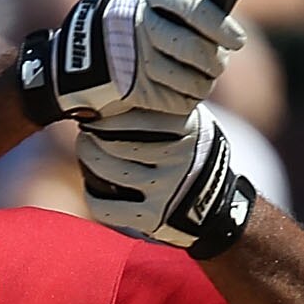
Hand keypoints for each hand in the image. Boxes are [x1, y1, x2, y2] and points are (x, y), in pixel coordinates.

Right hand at [17, 0, 242, 126]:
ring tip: (201, 81)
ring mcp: (135, 59)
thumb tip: (223, 29)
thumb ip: (173, 12)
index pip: (195, 9)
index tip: (238, 41)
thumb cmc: (113, 31)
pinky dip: (185, 101)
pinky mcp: (134, 90)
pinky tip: (182, 95)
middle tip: (216, 64)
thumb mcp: (135, 4)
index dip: (221, 27)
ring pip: (191, 78)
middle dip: (213, 61)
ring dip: (202, 84)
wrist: (64, 65)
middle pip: (197, 49)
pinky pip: (177, 101)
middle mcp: (139, 26)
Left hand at [76, 103, 257, 257]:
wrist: (218, 206)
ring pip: (108, 169)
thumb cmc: (195, 156)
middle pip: (115, 142)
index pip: (133, 116)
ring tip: (85, 149)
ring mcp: (164, 189)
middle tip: (85, 130)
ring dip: (88, 158)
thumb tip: (121, 85)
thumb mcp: (194, 123)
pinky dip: (92, 195)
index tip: (96, 110)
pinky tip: (91, 186)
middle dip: (92, 135)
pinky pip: (107, 206)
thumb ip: (167, 107)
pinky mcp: (152, 217)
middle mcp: (177, 157)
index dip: (107, 114)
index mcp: (186, 128)